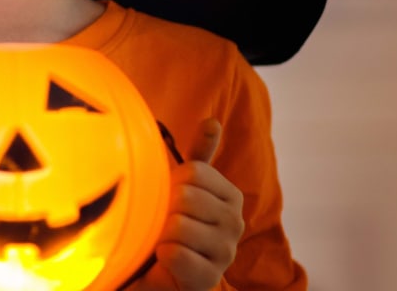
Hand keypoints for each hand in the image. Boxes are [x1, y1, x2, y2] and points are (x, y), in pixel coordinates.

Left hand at [138, 118, 245, 290]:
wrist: (166, 271)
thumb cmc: (175, 224)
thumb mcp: (185, 187)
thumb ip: (200, 155)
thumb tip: (212, 121)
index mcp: (230, 195)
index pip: (193, 172)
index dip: (171, 183)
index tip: (170, 198)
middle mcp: (236, 222)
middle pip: (185, 197)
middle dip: (165, 209)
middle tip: (164, 221)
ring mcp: (226, 252)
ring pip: (178, 225)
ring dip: (161, 233)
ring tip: (166, 240)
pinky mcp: (209, 278)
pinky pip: (175, 254)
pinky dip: (163, 255)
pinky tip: (167, 259)